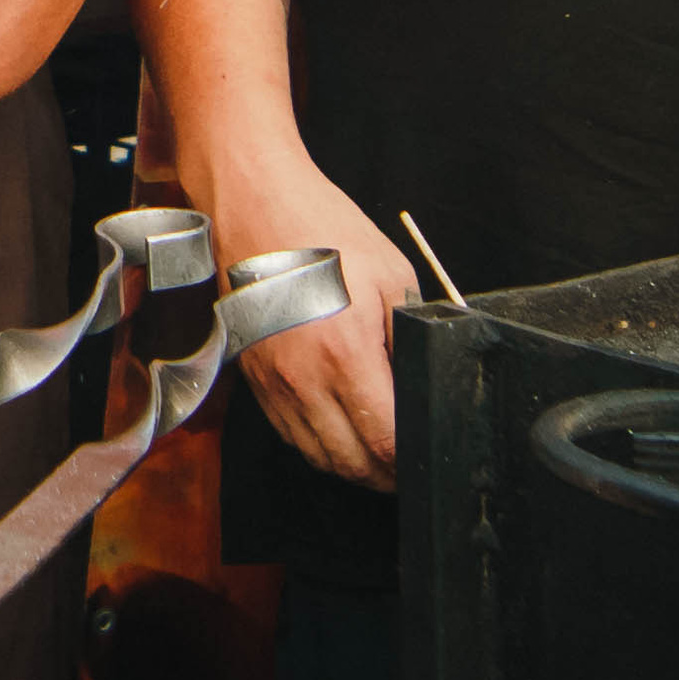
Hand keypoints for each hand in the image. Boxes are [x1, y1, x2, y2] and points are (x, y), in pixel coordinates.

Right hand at [215, 159, 417, 487]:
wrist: (256, 205)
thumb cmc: (324, 231)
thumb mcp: (392, 277)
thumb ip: (408, 339)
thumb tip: (419, 382)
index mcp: (346, 354)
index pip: (384, 442)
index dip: (408, 462)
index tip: (424, 456)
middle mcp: (305, 379)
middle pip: (350, 464)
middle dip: (384, 474)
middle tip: (405, 464)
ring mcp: (274, 383)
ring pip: (317, 457)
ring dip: (351, 465)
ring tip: (376, 454)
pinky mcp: (254, 378)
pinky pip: (289, 434)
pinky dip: (318, 445)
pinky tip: (338, 429)